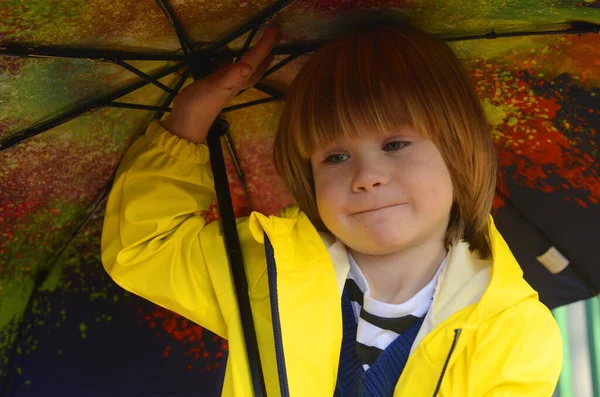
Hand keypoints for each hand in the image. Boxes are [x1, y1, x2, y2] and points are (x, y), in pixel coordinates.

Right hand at [161, 27, 280, 142]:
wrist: (185, 124)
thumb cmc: (199, 106)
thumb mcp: (215, 88)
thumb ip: (230, 77)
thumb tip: (248, 66)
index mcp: (237, 81)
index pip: (254, 60)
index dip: (265, 45)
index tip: (276, 30)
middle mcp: (234, 82)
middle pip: (254, 67)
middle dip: (264, 53)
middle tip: (273, 39)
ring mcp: (224, 84)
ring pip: (243, 69)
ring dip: (251, 59)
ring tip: (258, 49)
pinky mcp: (212, 85)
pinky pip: (226, 71)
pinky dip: (231, 64)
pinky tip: (227, 61)